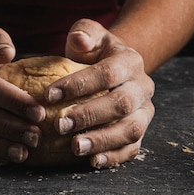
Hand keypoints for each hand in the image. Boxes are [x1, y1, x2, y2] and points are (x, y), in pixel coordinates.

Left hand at [46, 18, 154, 168]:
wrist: (115, 71)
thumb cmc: (94, 53)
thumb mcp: (89, 35)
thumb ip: (83, 33)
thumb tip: (78, 39)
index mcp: (131, 61)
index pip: (108, 73)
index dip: (79, 84)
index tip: (49, 94)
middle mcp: (143, 88)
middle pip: (121, 104)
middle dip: (89, 115)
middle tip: (59, 125)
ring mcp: (144, 112)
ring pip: (131, 130)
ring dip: (103, 140)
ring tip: (75, 147)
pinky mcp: (141, 133)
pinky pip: (132, 149)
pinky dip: (113, 157)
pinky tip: (91, 161)